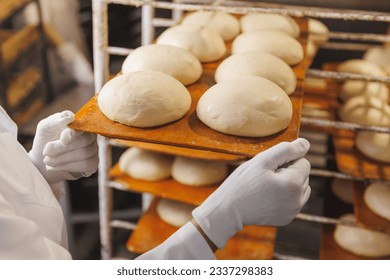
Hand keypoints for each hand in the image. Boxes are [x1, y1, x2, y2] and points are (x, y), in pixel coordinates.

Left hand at [28, 111, 97, 184]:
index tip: (62, 138)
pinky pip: (86, 164)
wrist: (42, 159)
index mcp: (80, 123)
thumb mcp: (45, 128)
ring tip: (47, 160)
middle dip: (62, 148)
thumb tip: (70, 117)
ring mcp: (93, 149)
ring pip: (84, 154)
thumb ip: (55, 120)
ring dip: (62, 159)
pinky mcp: (93, 163)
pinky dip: (67, 166)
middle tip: (46, 152)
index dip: (74, 133)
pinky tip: (56, 167)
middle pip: (84, 141)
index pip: (83, 126)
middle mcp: (90, 135)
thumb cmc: (46, 140)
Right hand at [192, 138, 310, 248]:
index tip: (269, 168)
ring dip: (288, 184)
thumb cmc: (243, 182)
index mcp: (294, 184)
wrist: (228, 210)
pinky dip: (284, 196)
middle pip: (303, 175)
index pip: (303, 161)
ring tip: (267, 187)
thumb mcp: (262, 160)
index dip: (286, 160)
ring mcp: (293, 211)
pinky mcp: (287, 218)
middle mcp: (298, 200)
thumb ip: (286, 150)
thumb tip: (306, 144)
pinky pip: (293, 201)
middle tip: (265, 177)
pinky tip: (267, 197)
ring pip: (300, 188)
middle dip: (288, 172)